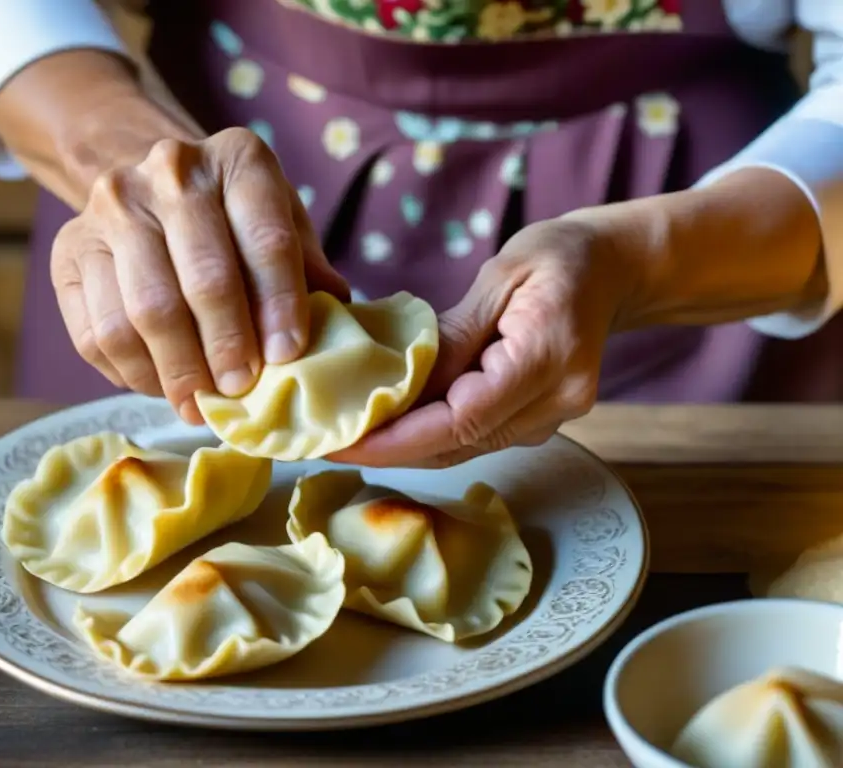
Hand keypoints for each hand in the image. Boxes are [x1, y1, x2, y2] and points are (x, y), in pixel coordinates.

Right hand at [50, 127, 349, 422]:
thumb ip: (306, 268)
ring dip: (179, 371)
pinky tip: (163, 385)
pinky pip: (98, 334)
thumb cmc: (231, 219)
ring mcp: (110, 209)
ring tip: (202, 402)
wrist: (146, 188)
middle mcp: (169, 171)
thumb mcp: (280, 223)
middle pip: (202, 277)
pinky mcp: (68, 253)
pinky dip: (135, 373)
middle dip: (228, 346)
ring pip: (144, 312)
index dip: (280, 303)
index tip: (288, 356)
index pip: (266, 237)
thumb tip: (334, 320)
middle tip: (242, 388)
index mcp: (238, 158)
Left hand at [330, 218, 637, 468]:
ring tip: (347, 435)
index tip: (343, 441)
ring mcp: (552, 417)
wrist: (611, 269)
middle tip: (325, 442)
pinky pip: (478, 436)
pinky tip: (391, 423)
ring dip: (406, 447)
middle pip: (460, 443)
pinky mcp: (540, 419)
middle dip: (389, 450)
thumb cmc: (557, 258)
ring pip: (466, 448)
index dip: (398, 439)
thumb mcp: (500, 277)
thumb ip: (452, 335)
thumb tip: (399, 383)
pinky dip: (431, 435)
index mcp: (547, 358)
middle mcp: (556, 401)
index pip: (462, 418)